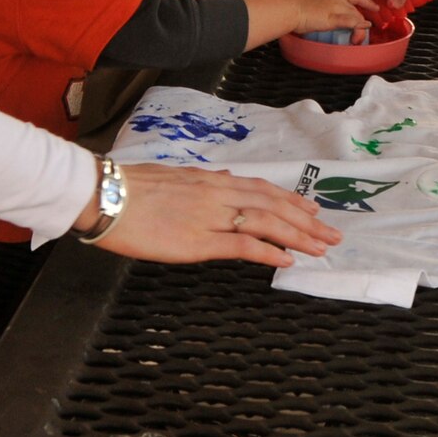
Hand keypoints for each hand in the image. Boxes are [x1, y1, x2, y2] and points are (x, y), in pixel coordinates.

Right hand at [84, 164, 343, 266]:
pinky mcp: (199, 240)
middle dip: (306, 221)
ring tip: (321, 248)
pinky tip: (288, 260)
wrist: (105, 195)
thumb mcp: (175, 176)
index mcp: (212, 180)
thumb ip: (205, 181)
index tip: (313, 210)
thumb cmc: (131, 188)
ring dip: (299, 236)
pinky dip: (269, 251)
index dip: (291, 200)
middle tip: (332, 235)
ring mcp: (211, 216)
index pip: (262, 189)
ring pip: (266, 223)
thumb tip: (227, 177)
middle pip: (273, 205)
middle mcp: (218, 194)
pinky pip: (243, 245)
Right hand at [293, 0, 375, 40]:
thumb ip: (321, 6)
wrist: (288, 7)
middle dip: (366, 14)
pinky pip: (351, 22)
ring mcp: (336, 7)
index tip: (372, 6)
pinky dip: (360, 26)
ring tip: (357, 38)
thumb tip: (321, 13)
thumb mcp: (312, 1)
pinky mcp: (333, 18)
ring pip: (356, 15)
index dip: (365, 1)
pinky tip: (364, 28)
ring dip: (360, 28)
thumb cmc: (293, 5)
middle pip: (357, 6)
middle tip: (372, 22)